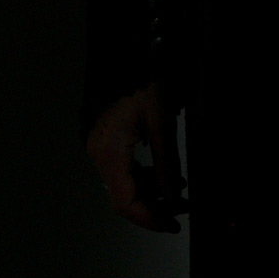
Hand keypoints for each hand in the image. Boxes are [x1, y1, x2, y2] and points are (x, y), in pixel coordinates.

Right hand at [87, 79, 186, 233]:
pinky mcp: (105, 141)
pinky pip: (123, 168)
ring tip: (178, 191)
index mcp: (109, 151)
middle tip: (180, 212)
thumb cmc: (141, 81)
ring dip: (150, 192)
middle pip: (122, 196)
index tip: (171, 224)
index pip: (124, 201)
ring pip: (123, 184)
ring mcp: (99, 147)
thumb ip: (166, 163)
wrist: (125, 53)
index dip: (148, 218)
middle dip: (153, 207)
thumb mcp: (161, 123)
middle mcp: (98, 153)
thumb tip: (173, 196)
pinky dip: (143, 176)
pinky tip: (163, 175)